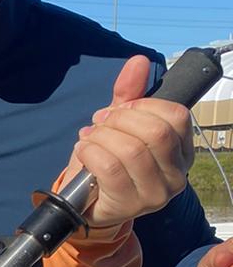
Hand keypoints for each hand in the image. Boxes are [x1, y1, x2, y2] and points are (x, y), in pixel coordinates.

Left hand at [68, 56, 192, 226]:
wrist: (86, 201)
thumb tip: (138, 61)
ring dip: (102, 137)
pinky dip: (90, 152)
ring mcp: (156, 194)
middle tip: (100, 122)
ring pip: (131, 150)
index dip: (144, 106)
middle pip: (155, 132)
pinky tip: (84, 151)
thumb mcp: (119, 125)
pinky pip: (109, 167)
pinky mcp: (129, 205)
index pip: (177, 116)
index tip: (120, 109)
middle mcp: (176, 175)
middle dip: (120, 120)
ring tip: (90, 139)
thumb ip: (129, 94)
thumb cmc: (108, 160)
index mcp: (182, 151)